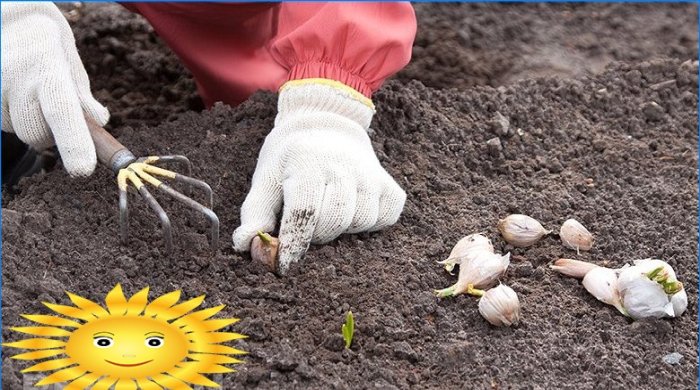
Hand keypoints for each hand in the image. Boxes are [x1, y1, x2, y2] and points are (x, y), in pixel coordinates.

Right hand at [1, 2, 107, 175]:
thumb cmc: (46, 44)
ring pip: (16, 131)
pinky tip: (11, 92)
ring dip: (25, 121)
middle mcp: (16, 78)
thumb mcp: (70, 63)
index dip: (74, 143)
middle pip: (37, 135)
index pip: (63, 112)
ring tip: (25, 90)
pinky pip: (1, 123)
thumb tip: (98, 121)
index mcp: (48, 68)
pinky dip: (9, 115)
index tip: (82, 170)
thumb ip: (82, 97)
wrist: (8, 19)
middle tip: (47, 105)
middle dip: (48, 132)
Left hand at [232, 80, 405, 273]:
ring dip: (342, 228)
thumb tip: (246, 245)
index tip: (284, 265)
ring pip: (360, 222)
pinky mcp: (391, 187)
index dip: (293, 243)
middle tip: (307, 223)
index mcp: (308, 163)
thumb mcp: (267, 178)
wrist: (327, 126)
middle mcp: (344, 167)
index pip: (303, 212)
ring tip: (329, 212)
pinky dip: (369, 223)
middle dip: (315, 234)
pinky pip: (384, 219)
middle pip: (333, 221)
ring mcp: (372, 176)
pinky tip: (353, 210)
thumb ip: (255, 213)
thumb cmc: (292, 160)